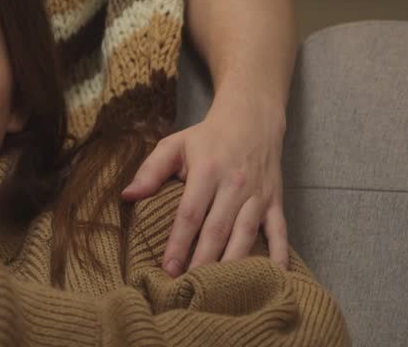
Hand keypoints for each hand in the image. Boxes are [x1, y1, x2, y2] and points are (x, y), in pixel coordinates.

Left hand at [122, 96, 288, 273]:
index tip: (168, 268)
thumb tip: (127, 195)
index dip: (179, 242)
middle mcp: (235, 184)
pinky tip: (274, 276)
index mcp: (207, 171)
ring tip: (219, 288)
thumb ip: (150, 171)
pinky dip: (280, 255)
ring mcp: (258, 195)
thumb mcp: (175, 145)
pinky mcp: (275, 201)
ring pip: (246, 234)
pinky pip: (280, 231)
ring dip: (233, 263)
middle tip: (189, 287)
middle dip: (203, 260)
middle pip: (218, 229)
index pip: (191, 213)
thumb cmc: (207, 138)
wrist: (251, 119)